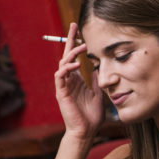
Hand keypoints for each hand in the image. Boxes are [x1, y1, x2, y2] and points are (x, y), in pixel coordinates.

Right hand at [54, 22, 103, 139]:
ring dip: (71, 53)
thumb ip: (97, 80)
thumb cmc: (91, 116)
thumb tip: (98, 67)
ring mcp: (63, 86)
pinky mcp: (61, 92)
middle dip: (69, 40)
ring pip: (62, 63)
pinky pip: (60, 76)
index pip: (74, 58)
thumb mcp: (98, 94)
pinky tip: (76, 64)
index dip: (75, 44)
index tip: (79, 30)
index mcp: (76, 80)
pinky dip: (67, 68)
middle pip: (66, 56)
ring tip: (82, 46)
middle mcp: (68, 80)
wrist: (86, 131)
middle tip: (74, 26)